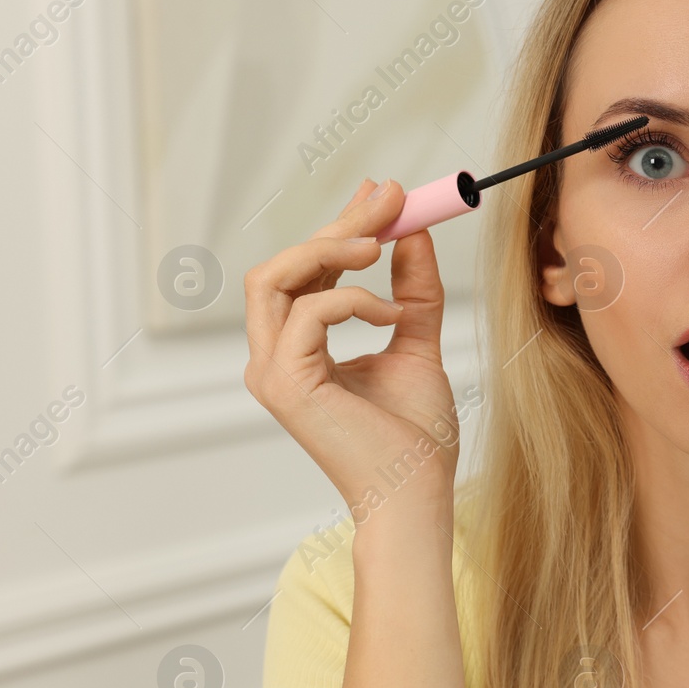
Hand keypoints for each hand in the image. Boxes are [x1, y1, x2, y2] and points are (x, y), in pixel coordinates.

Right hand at [243, 178, 458, 517]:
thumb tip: (413, 234)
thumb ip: (413, 292)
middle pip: (284, 265)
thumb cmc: (415, 437)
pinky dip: (352, 301)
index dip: (341, 227)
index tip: (382, 194)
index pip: (306, 272)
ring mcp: (271, 371)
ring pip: (273, 279)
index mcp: (298, 349)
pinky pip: (306, 314)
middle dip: (339, 225)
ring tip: (380, 245)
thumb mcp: (417, 344)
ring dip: (329, 250)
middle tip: (390, 198)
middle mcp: (274, 356)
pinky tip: (392, 317)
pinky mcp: (284, 384)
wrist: (417, 492)